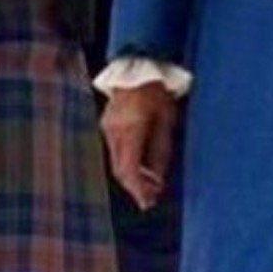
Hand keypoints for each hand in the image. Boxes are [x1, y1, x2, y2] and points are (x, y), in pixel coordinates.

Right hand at [99, 82, 179, 210]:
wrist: (138, 67)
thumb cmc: (157, 93)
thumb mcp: (166, 122)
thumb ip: (160, 153)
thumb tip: (156, 180)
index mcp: (130, 130)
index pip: (129, 169)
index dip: (138, 190)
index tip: (147, 203)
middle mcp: (113, 132)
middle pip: (120, 170)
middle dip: (135, 187)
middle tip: (150, 199)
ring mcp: (107, 128)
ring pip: (116, 162)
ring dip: (131, 176)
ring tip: (149, 184)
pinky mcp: (106, 125)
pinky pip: (115, 151)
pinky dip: (127, 162)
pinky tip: (140, 165)